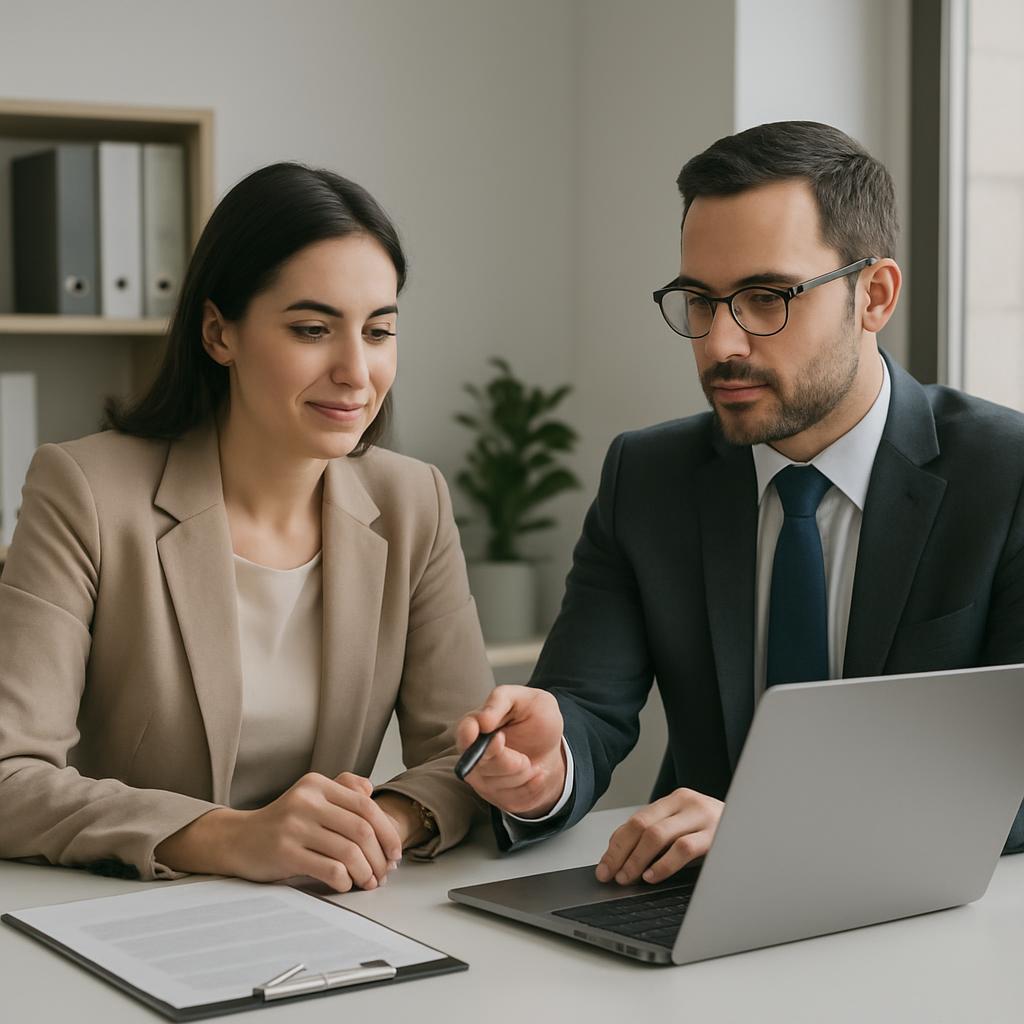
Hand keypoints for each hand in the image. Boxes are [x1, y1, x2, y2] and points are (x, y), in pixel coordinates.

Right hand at [156, 771, 402, 892]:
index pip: (366, 806)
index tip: (395, 852)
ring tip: (369, 882)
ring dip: (366, 872)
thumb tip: (370, 790)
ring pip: (348, 852)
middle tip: (386, 873)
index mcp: (316, 784)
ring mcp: (294, 827)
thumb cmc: (283, 822)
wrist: (238, 839)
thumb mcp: (310, 795)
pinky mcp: (285, 853)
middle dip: (380, 856)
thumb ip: (341, 788)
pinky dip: (345, 881)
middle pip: (361, 830)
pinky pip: (329, 870)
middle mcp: (306, 801)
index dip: (387, 831)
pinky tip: (346, 885)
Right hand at [455, 685, 565, 817]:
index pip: (463, 733)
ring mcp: (481, 776)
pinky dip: (531, 787)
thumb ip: (501, 701)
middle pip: (478, 764)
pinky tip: (538, 775)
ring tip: (532, 762)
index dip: (472, 737)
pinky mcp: (496, 794)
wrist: (550, 746)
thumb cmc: (535, 718)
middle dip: (506, 763)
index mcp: (475, 724)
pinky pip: (511, 798)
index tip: (498, 737)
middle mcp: (472, 752)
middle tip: (524, 759)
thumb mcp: (525, 699)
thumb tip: (482, 720)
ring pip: (495, 784)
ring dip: (522, 775)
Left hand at [596, 788, 723, 884]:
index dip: (615, 845)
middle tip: (611, 876)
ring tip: (628, 878)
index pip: (635, 820)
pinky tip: (652, 875)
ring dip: (636, 860)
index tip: (604, 867)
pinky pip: (682, 849)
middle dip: (621, 853)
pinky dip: (663, 864)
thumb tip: (620, 857)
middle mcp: (687, 803)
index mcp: (675, 799)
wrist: (759, 825)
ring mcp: (702, 817)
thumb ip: (659, 834)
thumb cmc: (718, 833)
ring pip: (657, 835)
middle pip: (641, 826)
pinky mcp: (716, 835)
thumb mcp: (685, 828)